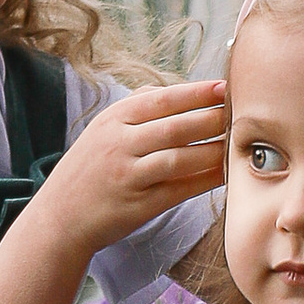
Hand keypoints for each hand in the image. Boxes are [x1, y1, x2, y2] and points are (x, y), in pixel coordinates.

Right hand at [38, 77, 226, 259]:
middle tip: (244, 113)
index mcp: (114, 119)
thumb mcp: (104, 128)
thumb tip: (183, 89)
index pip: (163, 99)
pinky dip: (205, 180)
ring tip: (239, 143)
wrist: (59, 216)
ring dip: (215, 150)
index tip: (226, 87)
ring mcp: (128, 175)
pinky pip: (180, 189)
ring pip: (181, 158)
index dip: (198, 92)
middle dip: (214, 118)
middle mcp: (119, 144)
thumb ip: (139, 106)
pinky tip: (226, 173)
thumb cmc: (90, 168)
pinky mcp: (138, 205)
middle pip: (177, 127)